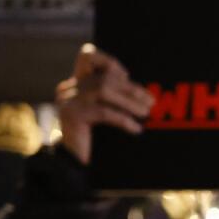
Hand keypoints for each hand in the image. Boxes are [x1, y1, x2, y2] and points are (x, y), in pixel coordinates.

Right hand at [54, 44, 150, 165]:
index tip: (127, 76)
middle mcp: (69, 87)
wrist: (73, 162)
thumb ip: (116, 97)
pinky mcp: (71, 114)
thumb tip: (146, 94)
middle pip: (104, 77)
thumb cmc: (95, 138)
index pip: (88, 56)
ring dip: (129, 102)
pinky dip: (123, 119)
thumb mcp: (107, 112)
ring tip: (146, 113)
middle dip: (131, 89)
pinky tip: (136, 129)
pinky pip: (103, 112)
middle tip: (151, 103)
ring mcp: (68, 99)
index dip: (110, 62)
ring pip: (103, 90)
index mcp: (77, 82)